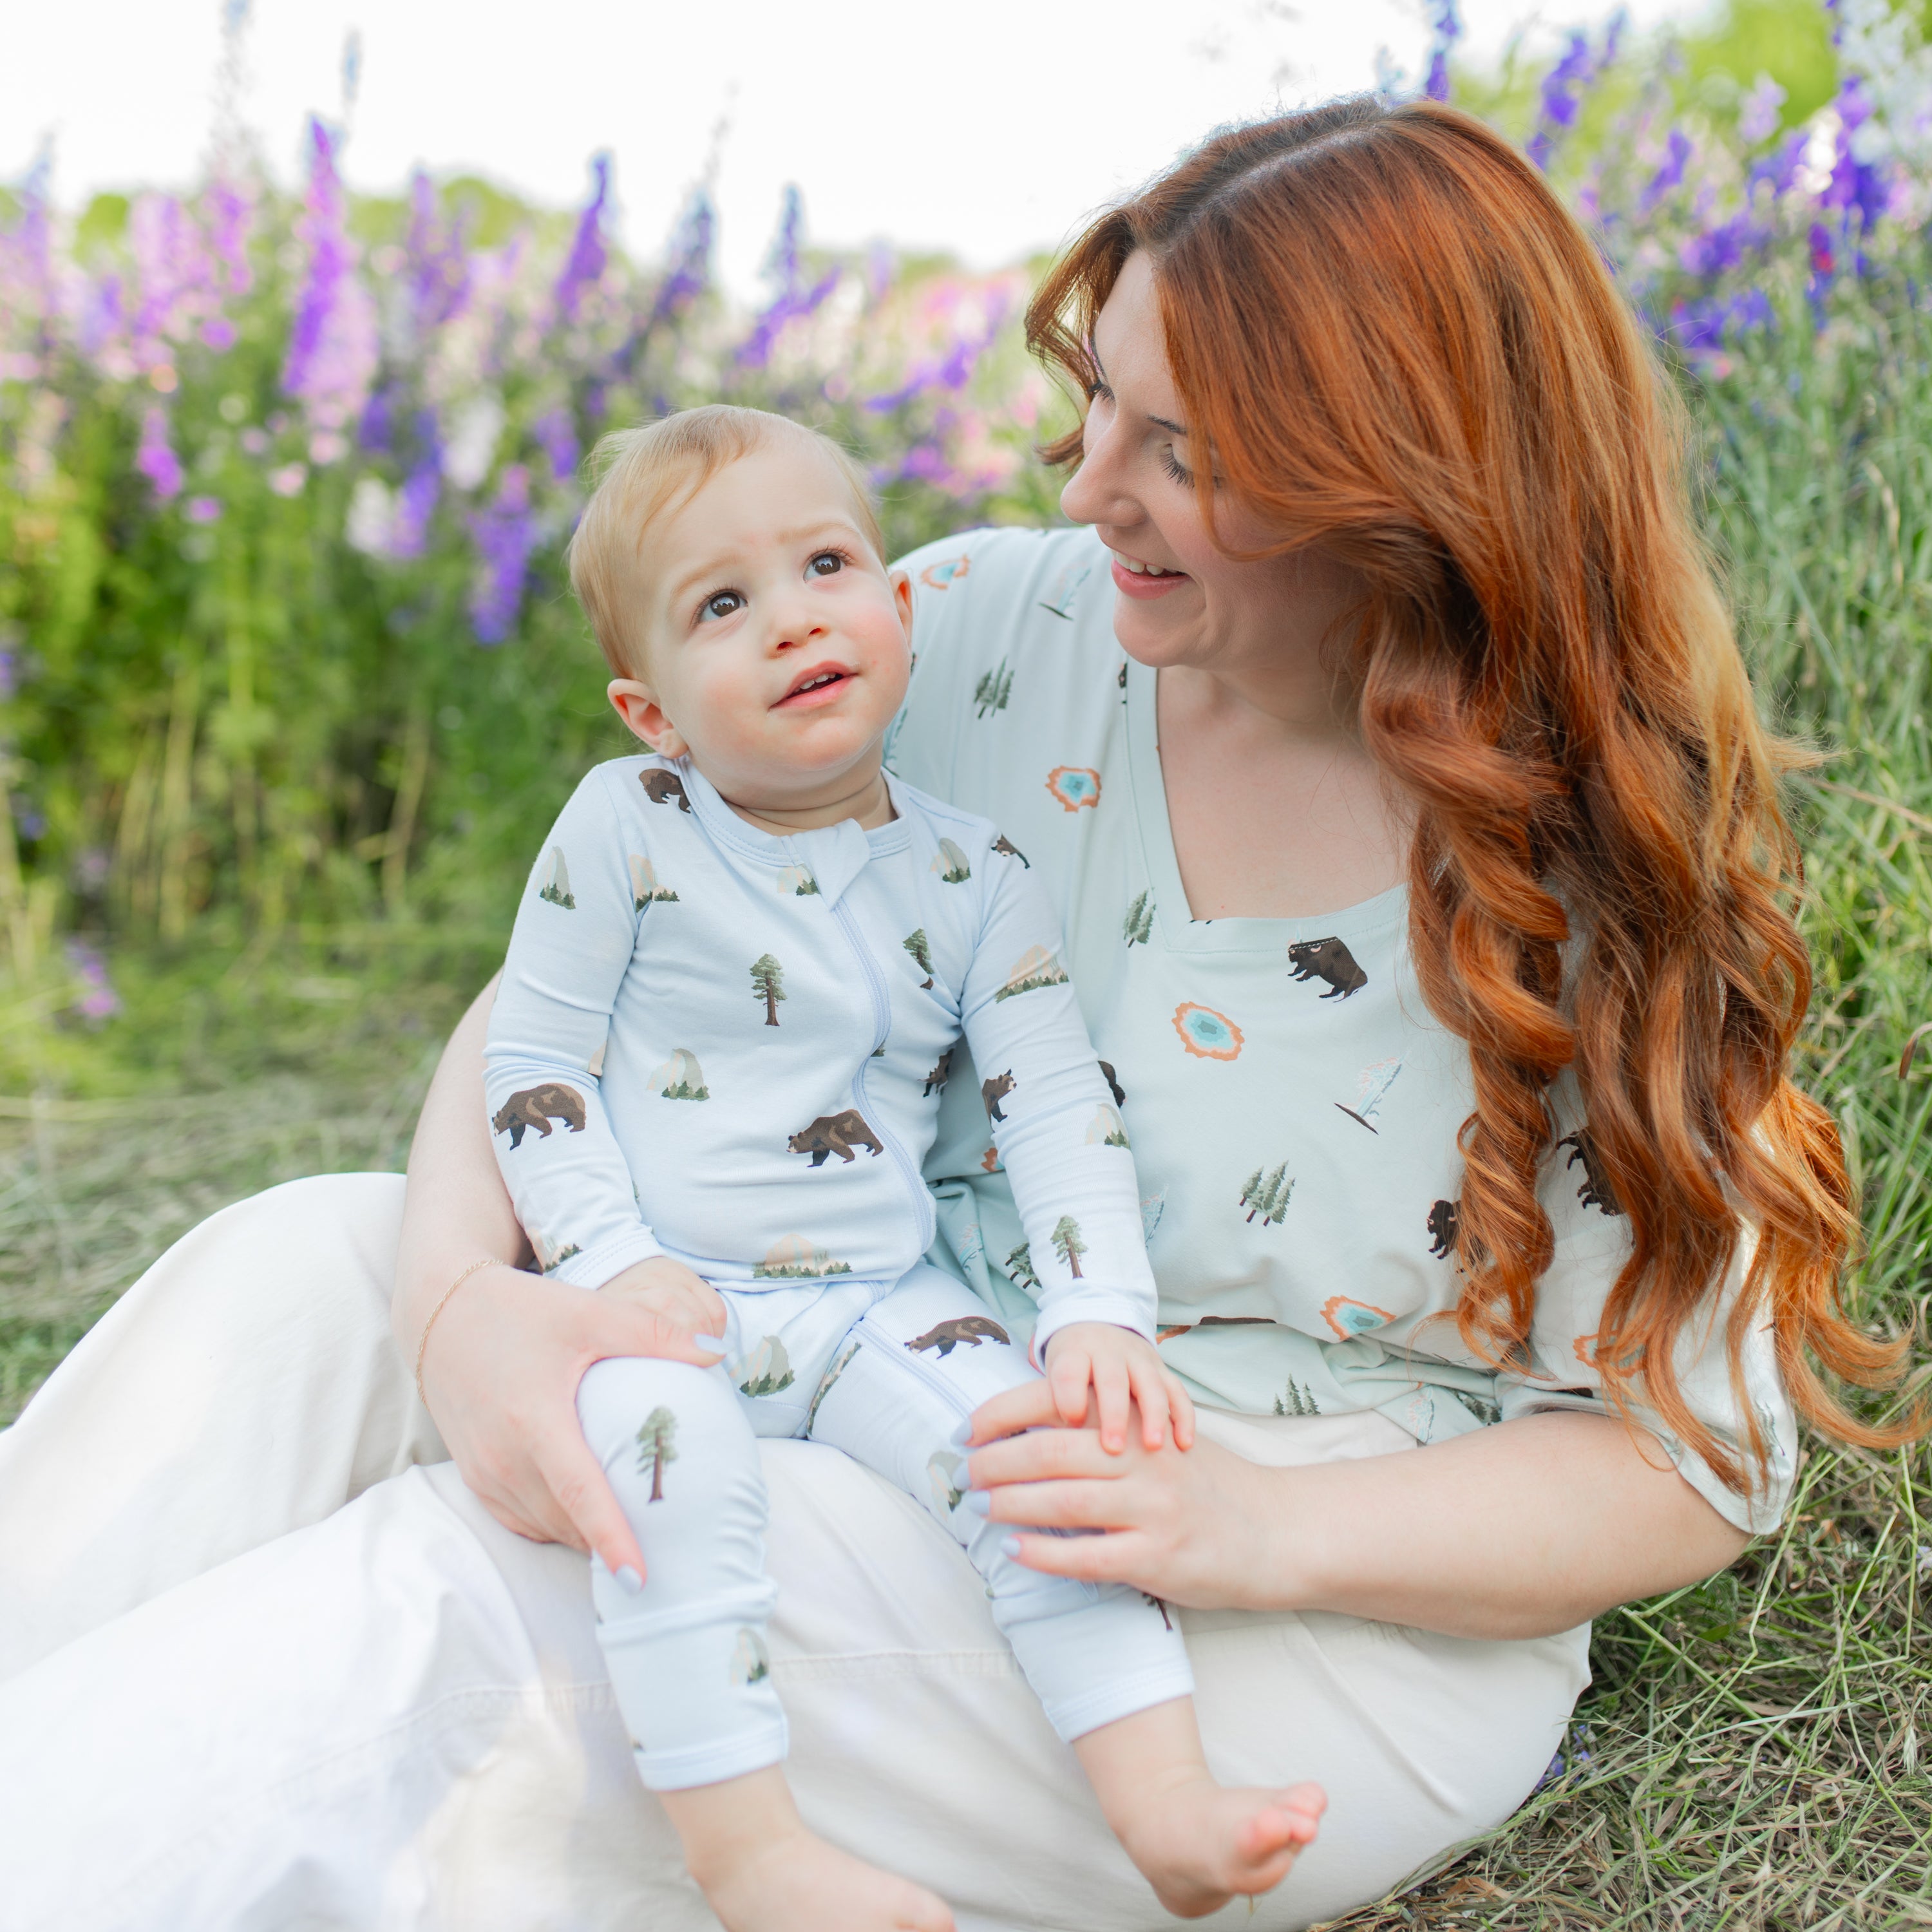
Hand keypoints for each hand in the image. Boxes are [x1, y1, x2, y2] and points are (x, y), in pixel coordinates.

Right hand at [418, 1258, 729, 1582]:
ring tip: (634, 1538)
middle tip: (664, 1551)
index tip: (639, 1579)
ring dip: (584, 1538)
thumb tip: (716, 1354)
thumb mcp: (589, 1313)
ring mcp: (484, 1473)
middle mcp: (502, 1457)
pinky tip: (586, 1517)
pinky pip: (520, 1520)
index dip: (610, 1538)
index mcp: (533, 1419)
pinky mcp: (474, 1478)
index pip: (578, 1493)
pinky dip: (555, 1525)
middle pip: (565, 1520)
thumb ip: (654, 1335)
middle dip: (610, 1544)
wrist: (443, 1314)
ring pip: (544, 1527)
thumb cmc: (520, 1311)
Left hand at [958, 1378, 1275, 1610]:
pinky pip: (1089, 1557)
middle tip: (963, 1473)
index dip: (1004, 1414)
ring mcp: (1152, 1509)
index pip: (1059, 1405)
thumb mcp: (1160, 1442)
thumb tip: (1027, 1434)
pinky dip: (1045, 1555)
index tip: (966, 1431)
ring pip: (1063, 1501)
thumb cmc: (1205, 1484)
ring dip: (1010, 1504)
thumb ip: (1108, 1434)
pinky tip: (1015, 1553)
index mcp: (1138, 1424)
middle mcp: (1143, 1460)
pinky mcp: (1158, 1557)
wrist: (1273, 1532)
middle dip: (997, 1460)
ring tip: (979, 1508)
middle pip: (1051, 1450)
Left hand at [1040, 1322, 1195, 1453]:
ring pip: (1149, 1385)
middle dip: (1113, 1413)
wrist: (1098, 1325)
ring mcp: (1138, 1361)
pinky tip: (1183, 1444)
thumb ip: (1039, 1401)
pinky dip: (1181, 1417)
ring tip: (1153, 1446)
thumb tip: (1014, 1441)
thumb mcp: (1050, 1373)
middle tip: (1111, 1448)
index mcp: (1074, 1353)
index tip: (1072, 1420)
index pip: (1070, 1370)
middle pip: (1112, 1379)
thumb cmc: (1069, 1366)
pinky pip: (1176, 1392)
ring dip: (1152, 1416)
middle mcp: (1107, 1353)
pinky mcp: (1161, 1371)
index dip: (1070, 1393)